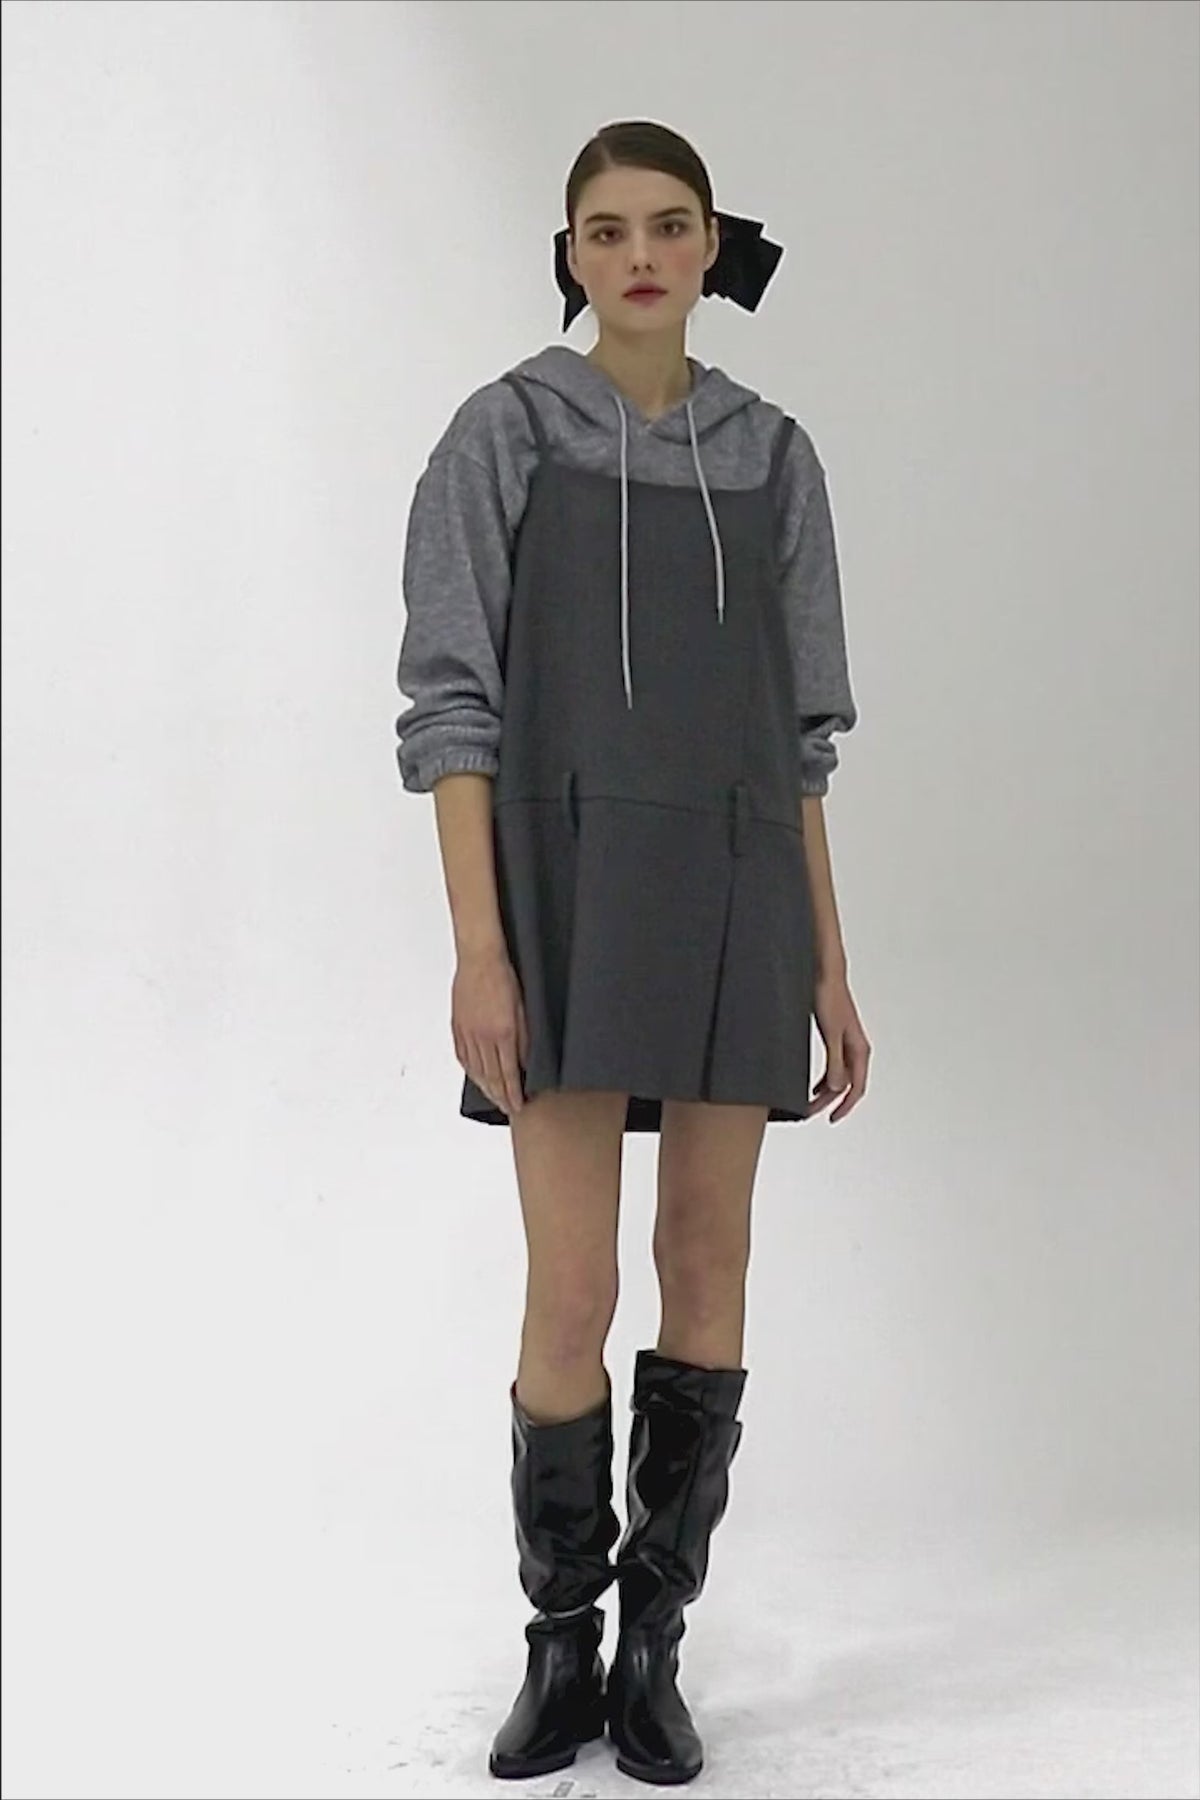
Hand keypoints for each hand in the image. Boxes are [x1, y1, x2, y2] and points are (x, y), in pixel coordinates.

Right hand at [451, 945, 528, 1117]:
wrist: (480, 959)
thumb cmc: (504, 977)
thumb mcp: (523, 1009)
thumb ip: (524, 1039)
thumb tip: (525, 1063)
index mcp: (502, 1033)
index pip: (508, 1074)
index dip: (513, 1094)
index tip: (518, 1105)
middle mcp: (482, 1037)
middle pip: (491, 1077)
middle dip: (500, 1096)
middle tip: (508, 1109)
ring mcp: (467, 1033)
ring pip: (475, 1070)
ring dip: (486, 1088)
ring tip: (494, 1099)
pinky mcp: (458, 1027)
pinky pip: (463, 1056)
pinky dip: (470, 1071)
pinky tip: (476, 1077)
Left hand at [808, 967, 870, 1122]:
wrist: (825, 974)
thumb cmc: (829, 996)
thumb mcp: (831, 1033)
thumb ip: (835, 1061)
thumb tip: (836, 1087)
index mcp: (859, 1049)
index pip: (855, 1087)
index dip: (844, 1106)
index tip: (832, 1118)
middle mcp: (855, 1049)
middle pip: (845, 1085)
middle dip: (828, 1102)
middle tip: (809, 1113)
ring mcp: (846, 1044)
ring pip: (838, 1077)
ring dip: (825, 1092)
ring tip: (808, 1104)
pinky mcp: (835, 1038)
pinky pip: (833, 1066)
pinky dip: (823, 1079)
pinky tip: (812, 1086)